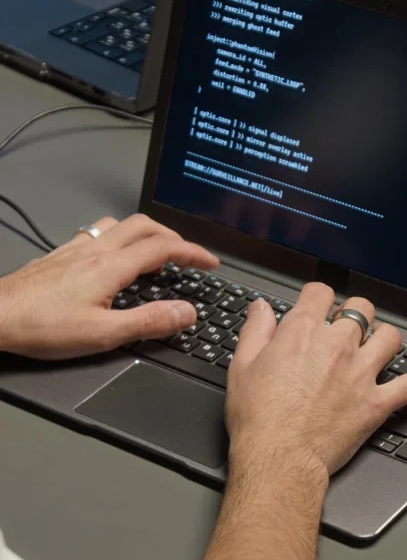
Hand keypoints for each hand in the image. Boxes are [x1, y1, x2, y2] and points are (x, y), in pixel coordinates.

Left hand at [0, 214, 217, 359]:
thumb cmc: (42, 326)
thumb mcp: (103, 334)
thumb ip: (148, 322)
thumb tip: (186, 312)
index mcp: (111, 266)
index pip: (164, 248)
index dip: (192, 252)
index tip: (209, 261)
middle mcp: (95, 250)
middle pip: (144, 226)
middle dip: (173, 237)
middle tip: (187, 256)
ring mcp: (75, 248)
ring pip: (119, 225)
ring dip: (144, 234)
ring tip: (152, 256)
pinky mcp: (60, 255)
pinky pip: (96, 233)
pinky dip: (117, 239)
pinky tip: (110, 258)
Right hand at [227, 284, 406, 476]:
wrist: (278, 459)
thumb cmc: (258, 418)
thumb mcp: (242, 366)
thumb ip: (256, 331)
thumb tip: (261, 308)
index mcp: (302, 333)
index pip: (321, 292)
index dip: (319, 297)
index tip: (318, 306)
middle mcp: (336, 346)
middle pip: (361, 307)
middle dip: (354, 312)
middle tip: (347, 328)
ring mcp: (360, 373)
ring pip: (390, 337)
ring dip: (385, 339)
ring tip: (377, 347)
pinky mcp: (376, 403)